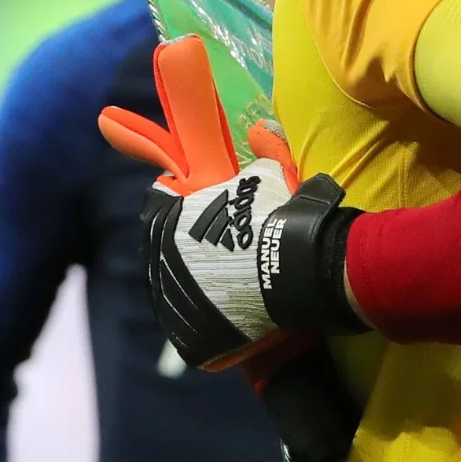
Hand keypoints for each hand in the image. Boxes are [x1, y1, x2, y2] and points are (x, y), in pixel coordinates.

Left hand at [101, 38, 314, 368]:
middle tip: (221, 254)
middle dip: (187, 250)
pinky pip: (187, 323)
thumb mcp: (272, 178)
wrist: (299, 271)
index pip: (161, 207)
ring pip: (174, 288)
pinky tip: (228, 313)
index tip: (204, 214)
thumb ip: (264, 153)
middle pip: (164, 250)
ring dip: (192, 285)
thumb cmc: (283, 219)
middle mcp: (162, 258)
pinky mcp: (186, 331)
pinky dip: (203, 318)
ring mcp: (172, 298)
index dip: (182, 208)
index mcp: (171, 219)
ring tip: (228, 286)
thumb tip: (263, 130)